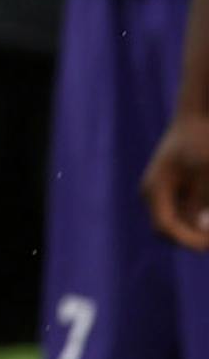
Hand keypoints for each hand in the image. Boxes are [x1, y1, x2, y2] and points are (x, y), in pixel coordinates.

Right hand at [143, 112, 208, 249]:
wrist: (198, 117)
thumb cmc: (202, 143)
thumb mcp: (206, 175)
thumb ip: (200, 203)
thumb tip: (198, 229)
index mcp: (155, 189)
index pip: (164, 228)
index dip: (188, 241)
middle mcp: (154, 194)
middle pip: (169, 230)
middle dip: (193, 237)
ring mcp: (162, 192)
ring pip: (178, 223)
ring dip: (197, 227)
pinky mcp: (174, 189)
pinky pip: (185, 213)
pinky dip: (199, 216)